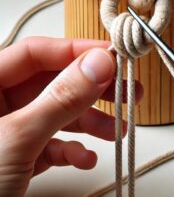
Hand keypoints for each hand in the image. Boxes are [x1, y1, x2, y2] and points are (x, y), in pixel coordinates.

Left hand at [0, 37, 142, 195]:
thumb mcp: (16, 140)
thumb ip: (59, 99)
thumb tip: (98, 64)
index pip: (37, 53)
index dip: (76, 51)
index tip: (111, 56)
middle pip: (54, 82)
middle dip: (93, 87)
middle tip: (126, 90)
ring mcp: (12, 131)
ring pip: (59, 113)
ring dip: (91, 121)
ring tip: (117, 129)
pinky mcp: (21, 155)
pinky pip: (53, 142)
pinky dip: (72, 150)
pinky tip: (84, 159)